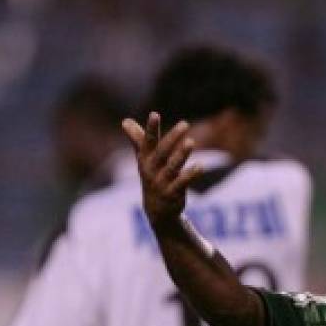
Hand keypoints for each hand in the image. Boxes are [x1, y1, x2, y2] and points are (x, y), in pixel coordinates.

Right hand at [122, 113, 204, 227]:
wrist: (156, 211)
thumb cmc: (152, 179)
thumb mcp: (144, 160)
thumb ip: (138, 140)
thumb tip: (125, 121)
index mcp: (145, 159)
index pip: (147, 141)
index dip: (151, 128)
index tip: (155, 114)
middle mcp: (152, 170)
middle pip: (162, 151)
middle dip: (172, 138)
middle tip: (185, 123)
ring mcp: (162, 183)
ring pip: (173, 167)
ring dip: (181, 154)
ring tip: (191, 142)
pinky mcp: (173, 194)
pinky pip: (182, 183)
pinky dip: (190, 175)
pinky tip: (200, 166)